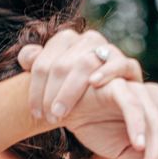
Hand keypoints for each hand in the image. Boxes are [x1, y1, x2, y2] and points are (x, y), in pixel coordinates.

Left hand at [18, 29, 142, 122]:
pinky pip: (120, 64)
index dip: (35, 89)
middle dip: (51, 93)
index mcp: (66, 41)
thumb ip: (38, 66)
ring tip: (60, 113)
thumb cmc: (76, 96)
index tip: (36, 113)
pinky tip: (94, 83)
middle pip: (62, 64)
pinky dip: (107, 72)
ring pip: (86, 63)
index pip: (43, 62)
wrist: (111, 111)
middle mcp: (88, 41)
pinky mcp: (129, 66)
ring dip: (70, 90)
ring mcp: (109, 50)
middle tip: (49, 118)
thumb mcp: (53, 84)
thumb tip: (27, 57)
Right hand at [65, 80, 157, 158]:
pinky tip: (137, 146)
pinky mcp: (118, 87)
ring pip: (157, 123)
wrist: (64, 110)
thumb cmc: (97, 127)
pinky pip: (133, 106)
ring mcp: (139, 91)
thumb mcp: (125, 151)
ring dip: (155, 154)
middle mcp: (156, 101)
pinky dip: (137, 126)